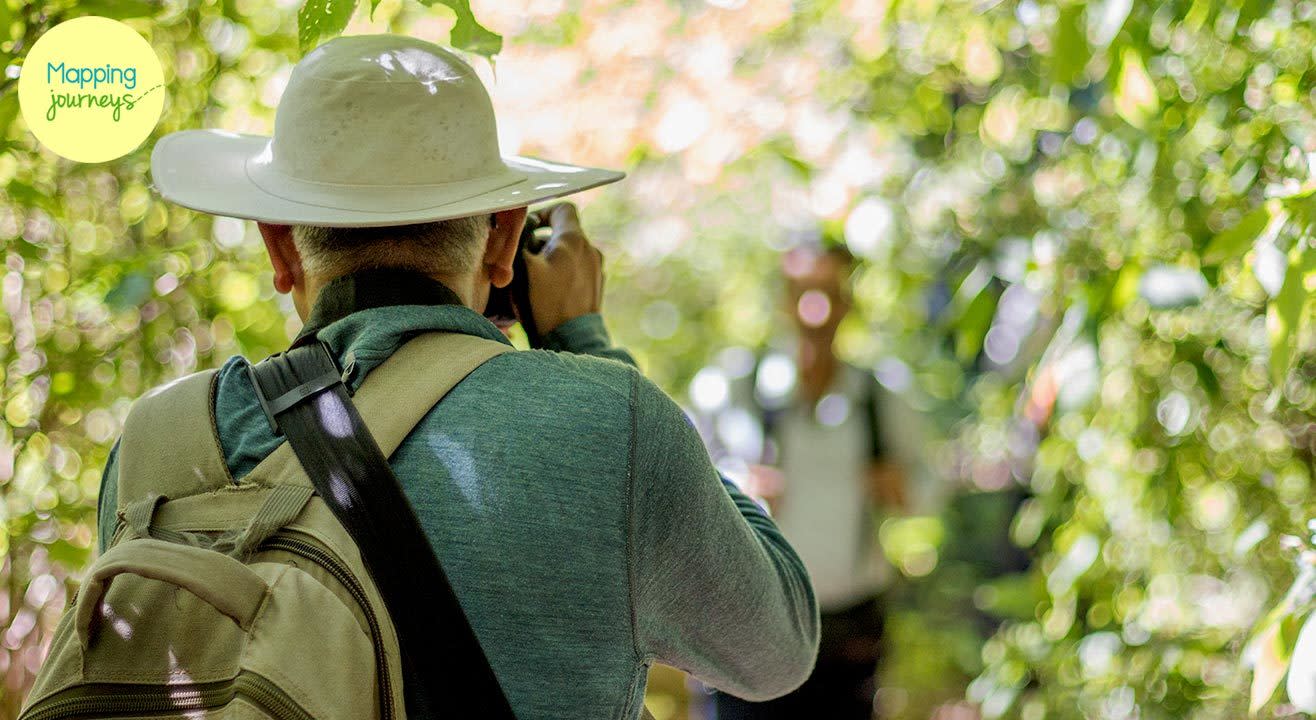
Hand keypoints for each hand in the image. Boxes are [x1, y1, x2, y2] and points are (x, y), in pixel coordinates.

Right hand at [523, 202, 603, 336]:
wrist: (572, 340)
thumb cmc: (546, 304)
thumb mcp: (524, 268)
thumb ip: (520, 241)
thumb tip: (519, 230)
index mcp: (574, 239)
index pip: (562, 209)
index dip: (543, 214)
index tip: (529, 230)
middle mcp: (590, 250)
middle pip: (566, 231)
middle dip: (544, 240)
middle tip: (527, 257)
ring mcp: (597, 269)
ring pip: (571, 251)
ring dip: (553, 257)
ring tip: (537, 277)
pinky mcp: (596, 286)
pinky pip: (578, 268)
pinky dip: (564, 272)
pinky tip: (551, 291)